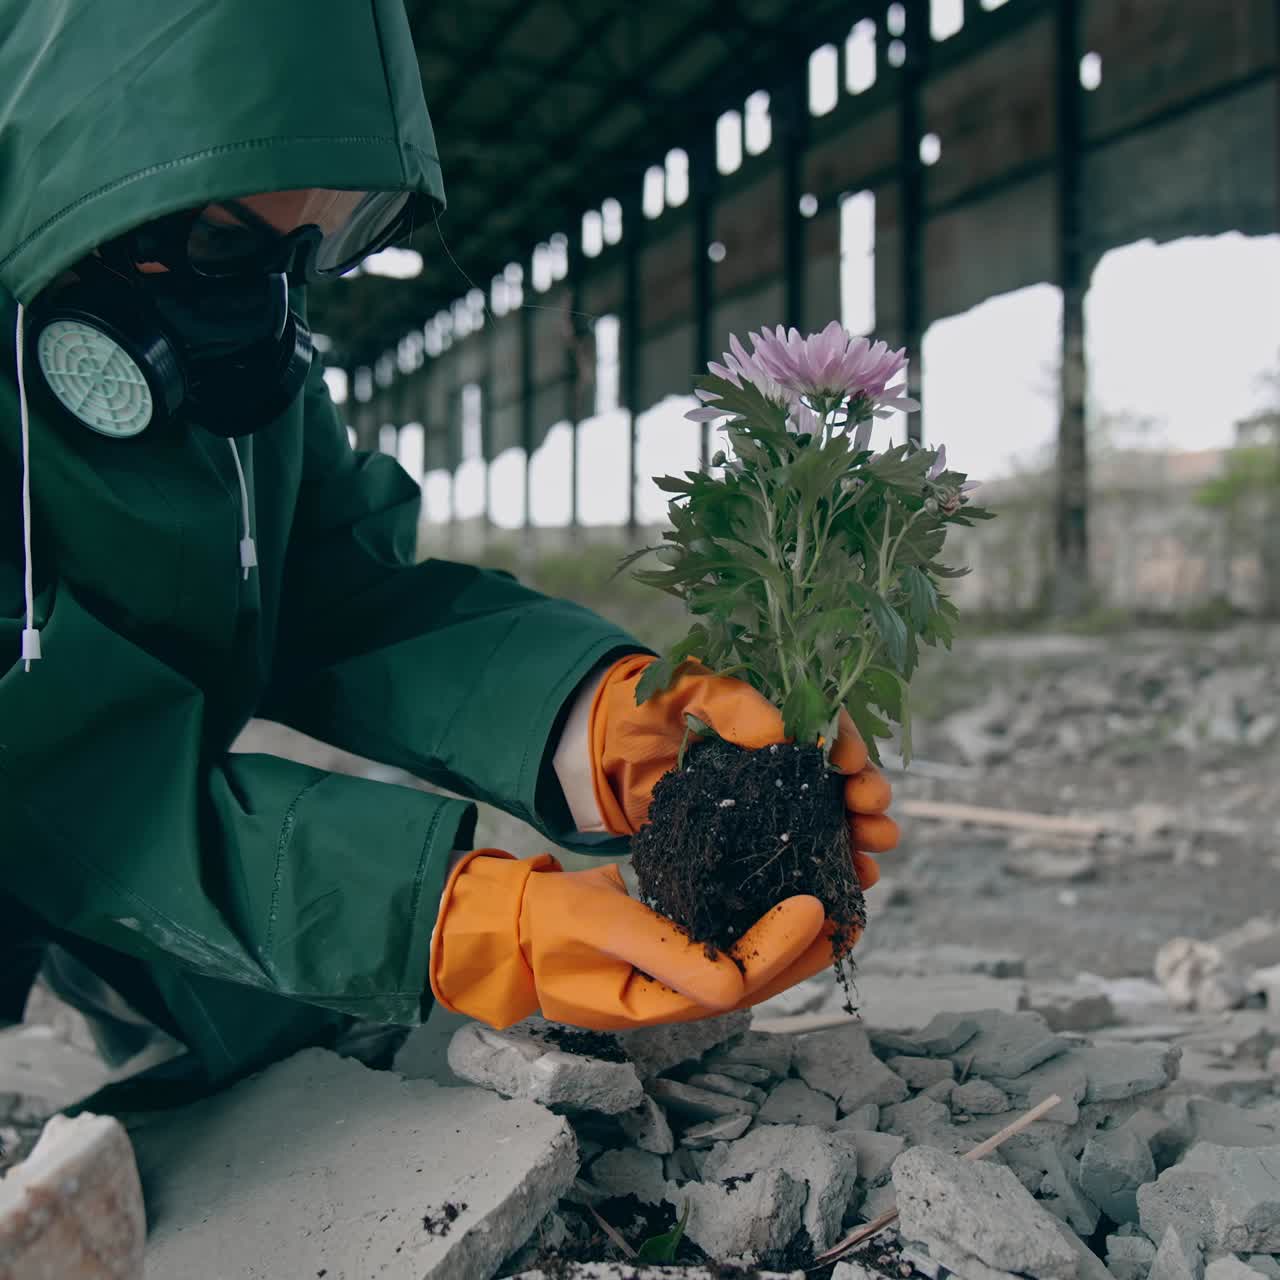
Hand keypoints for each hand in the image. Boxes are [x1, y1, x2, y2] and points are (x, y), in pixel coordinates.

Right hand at [429, 850, 828, 1030]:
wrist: (513, 922)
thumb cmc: (549, 923)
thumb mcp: (600, 928)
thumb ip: (664, 952)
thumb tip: (733, 984)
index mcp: (653, 1005)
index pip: (734, 982)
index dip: (780, 948)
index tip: (816, 906)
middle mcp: (671, 996)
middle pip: (753, 981)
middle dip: (803, 952)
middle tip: (852, 916)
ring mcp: (671, 976)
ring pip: (745, 965)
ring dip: (790, 942)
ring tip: (835, 912)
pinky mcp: (670, 949)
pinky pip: (726, 943)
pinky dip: (759, 925)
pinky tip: (784, 902)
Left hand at [588, 654, 898, 889]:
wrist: (603, 753)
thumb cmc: (649, 710)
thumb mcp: (688, 688)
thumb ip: (734, 703)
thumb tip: (784, 733)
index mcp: (778, 715)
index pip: (828, 726)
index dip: (847, 745)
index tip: (851, 764)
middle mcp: (785, 761)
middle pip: (843, 778)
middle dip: (866, 794)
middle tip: (870, 809)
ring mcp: (773, 804)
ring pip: (834, 820)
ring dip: (864, 834)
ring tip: (875, 847)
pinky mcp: (753, 843)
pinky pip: (802, 857)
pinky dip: (835, 869)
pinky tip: (855, 881)